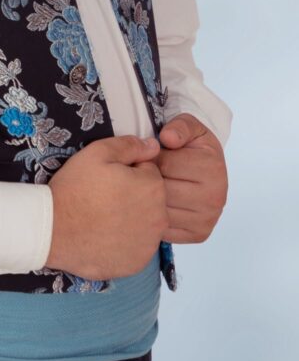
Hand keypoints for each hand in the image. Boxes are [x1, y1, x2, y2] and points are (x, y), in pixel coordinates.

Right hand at [45, 135, 167, 280]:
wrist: (53, 230)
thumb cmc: (75, 188)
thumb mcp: (97, 153)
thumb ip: (130, 146)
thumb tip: (153, 145)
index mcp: (153, 186)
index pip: (149, 172)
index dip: (128, 172)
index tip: (109, 178)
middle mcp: (159, 217)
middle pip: (151, 198)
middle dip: (134, 194)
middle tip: (104, 197)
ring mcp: (149, 243)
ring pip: (145, 223)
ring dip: (132, 218)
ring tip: (103, 217)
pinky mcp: (138, 263)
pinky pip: (137, 246)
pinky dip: (126, 241)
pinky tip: (106, 235)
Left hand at [156, 112, 228, 243]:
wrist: (207, 166)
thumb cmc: (194, 146)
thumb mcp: (190, 126)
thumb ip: (179, 126)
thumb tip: (167, 138)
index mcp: (213, 168)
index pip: (165, 164)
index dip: (151, 157)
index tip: (150, 154)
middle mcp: (214, 197)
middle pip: (162, 190)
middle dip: (148, 178)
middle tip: (145, 172)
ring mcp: (207, 219)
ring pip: (161, 211)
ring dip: (148, 199)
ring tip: (149, 187)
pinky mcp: (199, 234)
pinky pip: (165, 229)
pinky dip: (155, 218)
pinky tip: (155, 204)